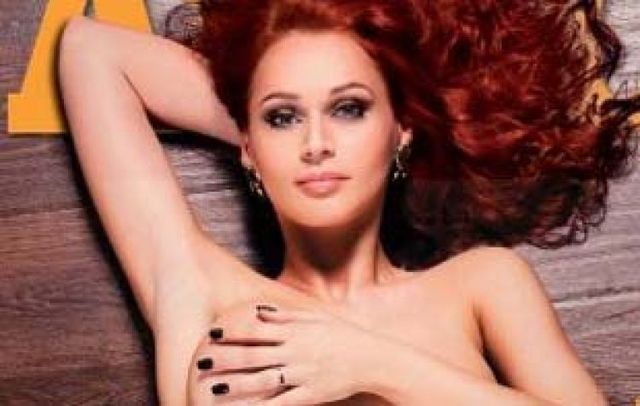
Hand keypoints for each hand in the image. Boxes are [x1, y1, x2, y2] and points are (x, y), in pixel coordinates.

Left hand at [188, 302, 381, 404]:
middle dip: (226, 358)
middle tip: (202, 360)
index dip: (233, 331)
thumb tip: (259, 309)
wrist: (372, 358)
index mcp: (295, 332)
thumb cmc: (342, 335)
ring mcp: (303, 374)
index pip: (257, 330)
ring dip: (238, 384)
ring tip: (214, 387)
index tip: (212, 332)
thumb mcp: (315, 318)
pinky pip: (283, 404)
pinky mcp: (311, 394)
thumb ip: (286, 315)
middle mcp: (296, 352)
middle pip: (255, 355)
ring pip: (264, 380)